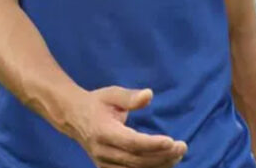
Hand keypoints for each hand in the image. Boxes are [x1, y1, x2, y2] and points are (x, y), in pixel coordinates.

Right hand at [67, 87, 186, 167]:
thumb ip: (129, 97)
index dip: (151, 144)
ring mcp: (104, 162)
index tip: (171, 141)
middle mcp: (102, 150)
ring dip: (160, 165)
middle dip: (162, 155)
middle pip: (136, 159)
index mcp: (102, 131)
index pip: (130, 142)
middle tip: (182, 147)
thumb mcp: (111, 94)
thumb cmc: (96, 103)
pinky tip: (165, 162)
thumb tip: (149, 95)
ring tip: (177, 154)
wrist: (73, 116)